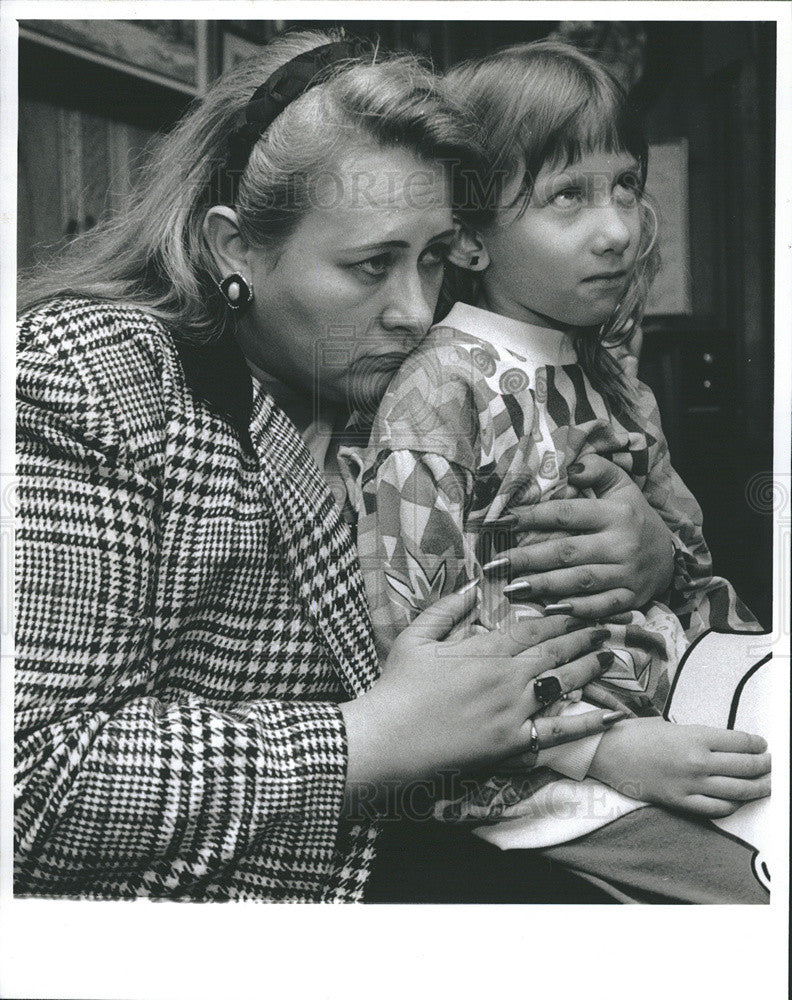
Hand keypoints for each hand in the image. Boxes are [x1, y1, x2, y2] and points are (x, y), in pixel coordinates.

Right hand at [340, 588, 624, 799]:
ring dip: (590, 668)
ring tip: (611, 657)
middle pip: (554, 652)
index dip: (559, 617)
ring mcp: (514, 711)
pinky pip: (559, 731)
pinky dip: (589, 723)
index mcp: (484, 649)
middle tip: (606, 627)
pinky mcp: (514, 743)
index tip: (579, 608)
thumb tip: (472, 588)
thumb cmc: (397, 686)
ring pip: (562, 684)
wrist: (389, 738)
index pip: (532, 628)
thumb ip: (446, 611)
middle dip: (582, 636)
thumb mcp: (415, 637)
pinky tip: (614, 716)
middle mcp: (507, 677)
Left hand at [484, 454, 674, 616]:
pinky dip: (576, 609)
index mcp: (616, 514)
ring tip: (511, 587)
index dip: (533, 517)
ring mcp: (627, 574)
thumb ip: (596, 470)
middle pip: (567, 552)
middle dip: (528, 558)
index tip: (502, 521)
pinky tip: (548, 609)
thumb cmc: (633, 515)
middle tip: (495, 563)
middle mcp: (622, 544)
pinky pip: (601, 607)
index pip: (567, 514)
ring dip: (543, 586)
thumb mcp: (621, 485)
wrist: (670, 555)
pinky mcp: (630, 599)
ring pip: (580, 581)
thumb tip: (570, 465)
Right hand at [588, 716, 770, 817]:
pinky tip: (737, 800)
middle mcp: (697, 761)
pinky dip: (733, 805)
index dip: (757, 744)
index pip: (740, 742)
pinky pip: (716, 808)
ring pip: (737, 790)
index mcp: (695, 736)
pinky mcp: (680, 801)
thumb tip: (722, 746)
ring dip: (757, 787)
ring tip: (766, 784)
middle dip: (764, 766)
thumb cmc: (634, 734)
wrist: (606, 753)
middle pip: (745, 767)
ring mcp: (690, 784)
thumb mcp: (670, 725)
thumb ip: (698, 736)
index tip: (762, 745)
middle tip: (770, 764)